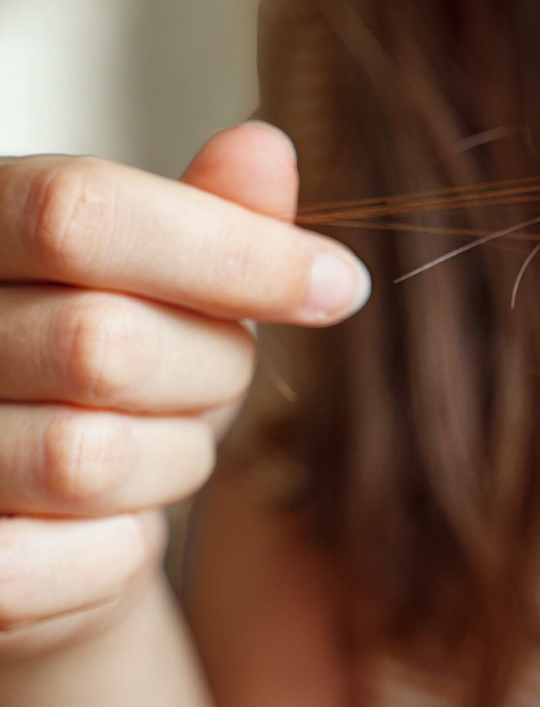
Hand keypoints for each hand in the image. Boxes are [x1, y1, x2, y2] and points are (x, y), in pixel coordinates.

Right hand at [0, 123, 367, 658]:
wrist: (33, 514)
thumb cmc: (101, 369)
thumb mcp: (164, 278)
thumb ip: (210, 214)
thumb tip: (265, 148)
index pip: (81, 214)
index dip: (229, 251)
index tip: (339, 286)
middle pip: (101, 342)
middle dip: (208, 370)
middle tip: (217, 375)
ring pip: (89, 459)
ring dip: (174, 459)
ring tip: (162, 443)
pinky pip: (85, 559)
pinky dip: (133, 545)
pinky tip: (119, 518)